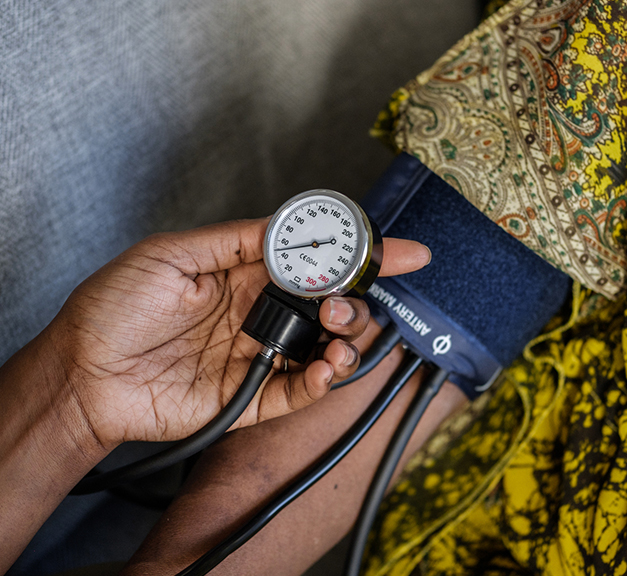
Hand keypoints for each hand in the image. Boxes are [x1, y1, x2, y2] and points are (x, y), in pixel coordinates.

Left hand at [44, 219, 429, 450]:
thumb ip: (235, 240)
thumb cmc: (115, 307)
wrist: (83, 372)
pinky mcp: (252, 396)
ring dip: (348, 340)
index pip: (315, 261)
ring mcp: (260, 354)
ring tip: (335, 333)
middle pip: (332, 306)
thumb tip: (287, 227)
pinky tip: (325, 368)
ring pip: (327, 350)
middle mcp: (260, 313)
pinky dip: (323, 381)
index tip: (402, 253)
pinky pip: (300, 391)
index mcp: (245, 274)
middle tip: (343, 304)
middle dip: (356, 302)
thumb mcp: (172, 252)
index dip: (361, 256)